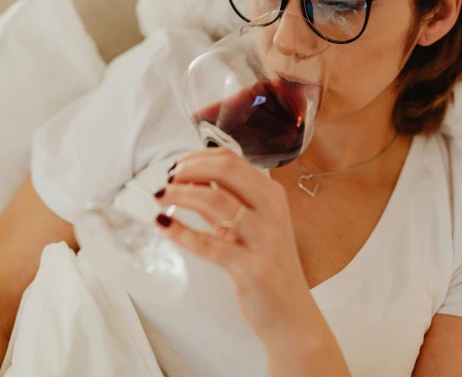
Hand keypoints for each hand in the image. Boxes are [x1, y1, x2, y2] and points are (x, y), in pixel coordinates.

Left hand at [153, 147, 320, 346]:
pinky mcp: (253, 268)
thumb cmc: (266, 265)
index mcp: (271, 194)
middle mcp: (271, 209)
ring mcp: (264, 238)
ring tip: (160, 196)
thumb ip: (223, 202)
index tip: (176, 166)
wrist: (291, 314)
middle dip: (190, 168)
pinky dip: (182, 232)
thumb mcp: (248, 226)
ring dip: (182, 194)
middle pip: (227, 169)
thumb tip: (189, 178)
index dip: (198, 158)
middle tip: (166, 178)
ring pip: (217, 200)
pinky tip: (164, 225)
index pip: (232, 159)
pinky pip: (210, 245)